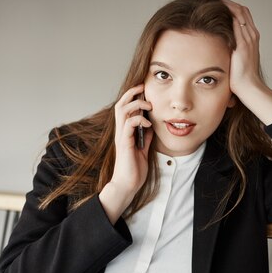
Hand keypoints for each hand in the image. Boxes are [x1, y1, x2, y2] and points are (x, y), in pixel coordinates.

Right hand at [99, 84, 152, 222]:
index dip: (132, 96)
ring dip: (136, 104)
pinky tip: (148, 124)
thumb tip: (151, 126)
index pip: (124, 108)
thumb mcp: (143, 149)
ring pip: (122, 111)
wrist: (127, 185)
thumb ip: (145, 137)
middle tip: (143, 87)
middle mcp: (120, 132)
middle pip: (120, 104)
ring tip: (148, 105)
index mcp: (124, 132)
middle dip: (131, 93)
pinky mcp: (124, 144)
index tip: (144, 89)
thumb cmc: (134, 170)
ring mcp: (121, 137)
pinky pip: (129, 125)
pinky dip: (139, 120)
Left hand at [222, 0, 271, 124]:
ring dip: (226, 4)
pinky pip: (236, 22)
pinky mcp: (243, 44)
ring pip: (239, 12)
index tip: (217, 4)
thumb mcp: (236, 59)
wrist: (249, 88)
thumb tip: (219, 47)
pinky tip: (215, 10)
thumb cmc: (241, 78)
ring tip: (212, 0)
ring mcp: (248, 38)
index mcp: (251, 38)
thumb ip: (231, 50)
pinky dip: (226, 13)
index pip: (243, 15)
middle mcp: (251, 35)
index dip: (231, 7)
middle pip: (241, 9)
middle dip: (227, 2)